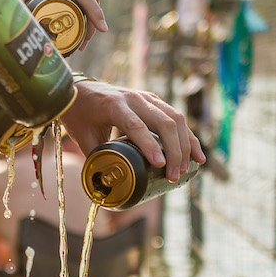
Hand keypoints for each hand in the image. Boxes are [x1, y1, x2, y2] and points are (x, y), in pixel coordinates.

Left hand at [0, 0, 108, 45]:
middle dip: (92, 20)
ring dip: (89, 14)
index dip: (95, 12)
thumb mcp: (11, 3)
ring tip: (80, 40)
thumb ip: (20, 21)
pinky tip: (77, 24)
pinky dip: (83, 5)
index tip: (103, 29)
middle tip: (83, 45)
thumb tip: (35, 48)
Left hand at [60, 80, 203, 181]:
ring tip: (185, 170)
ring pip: (175, 118)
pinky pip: (176, 117)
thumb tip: (106, 187)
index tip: (160, 166)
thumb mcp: (83, 137)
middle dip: (174, 152)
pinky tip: (197, 154)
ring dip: (184, 145)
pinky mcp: (154, 101)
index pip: (137, 126)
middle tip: (174, 176)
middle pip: (164, 122)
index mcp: (114, 105)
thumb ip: (96, 160)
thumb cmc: (78, 115)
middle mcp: (134, 98)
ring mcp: (146, 97)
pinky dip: (188, 136)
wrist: (77, 89)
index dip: (150, 146)